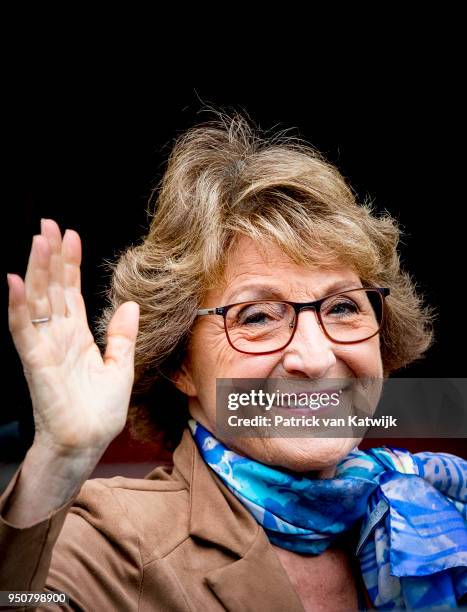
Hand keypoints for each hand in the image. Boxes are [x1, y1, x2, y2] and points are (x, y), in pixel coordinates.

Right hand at [7, 219, 138, 457]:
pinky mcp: (35, 361)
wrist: (87, 443)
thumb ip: (122, 336)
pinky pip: (22, 330)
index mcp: (78, 336)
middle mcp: (58, 336)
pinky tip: (16, 282)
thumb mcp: (120, 367)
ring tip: (38, 241)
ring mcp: (45, 346)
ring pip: (37, 301)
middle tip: (49, 225)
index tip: (70, 236)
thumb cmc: (100, 411)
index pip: (71, 292)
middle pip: (52, 289)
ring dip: (36, 271)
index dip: (70, 264)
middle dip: (51, 257)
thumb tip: (131, 305)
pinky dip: (17, 306)